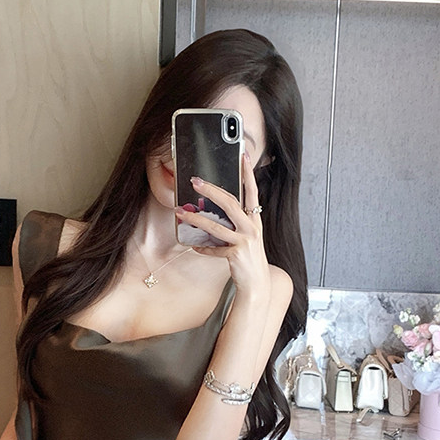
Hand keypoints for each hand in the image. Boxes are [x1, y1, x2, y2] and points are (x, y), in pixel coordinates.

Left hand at [175, 149, 270, 299]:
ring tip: (181, 212)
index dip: (248, 173)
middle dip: (211, 190)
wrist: (258, 283)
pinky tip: (194, 246)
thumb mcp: (247, 235)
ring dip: (196, 219)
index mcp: (255, 220)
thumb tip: (213, 208)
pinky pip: (213, 249)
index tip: (243, 156)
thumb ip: (235, 221)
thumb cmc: (249, 257)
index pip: (252, 192)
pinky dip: (202, 248)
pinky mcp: (236, 255)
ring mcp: (245, 241)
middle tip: (195, 181)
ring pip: (216, 226)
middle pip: (230, 203)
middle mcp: (252, 228)